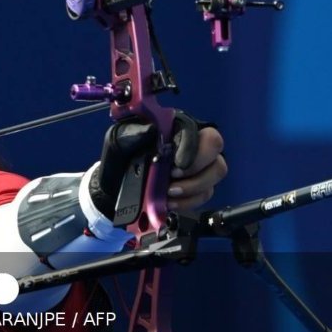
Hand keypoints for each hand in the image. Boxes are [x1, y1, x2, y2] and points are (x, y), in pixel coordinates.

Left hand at [90, 112, 226, 217]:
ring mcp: (199, 168)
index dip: (194, 151)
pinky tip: (170, 203)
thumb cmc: (121, 155)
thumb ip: (135, 132)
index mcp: (181, 128)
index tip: (175, 164)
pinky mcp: (196, 188)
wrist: (114, 182)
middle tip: (172, 180)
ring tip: (169, 194)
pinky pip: (204, 195)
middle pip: (216, 154)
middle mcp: (196, 146)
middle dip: (196, 170)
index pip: (205, 136)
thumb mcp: (122, 139)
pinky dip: (188, 202)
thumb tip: (151, 129)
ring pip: (215, 175)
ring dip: (193, 188)